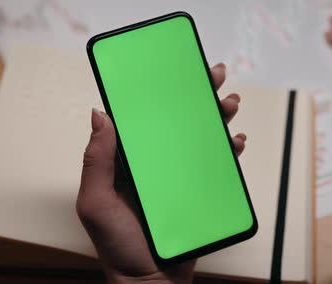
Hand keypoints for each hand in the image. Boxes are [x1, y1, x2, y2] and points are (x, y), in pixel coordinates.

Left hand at [76, 63, 245, 283]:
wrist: (151, 282)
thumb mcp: (96, 203)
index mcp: (127, 161)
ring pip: (199, 137)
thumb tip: (99, 114)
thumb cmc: (117, 247)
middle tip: (211, 74)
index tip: (172, 68)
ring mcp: (176, 177)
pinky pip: (215, 166)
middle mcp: (152, 163)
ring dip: (215, 116)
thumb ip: (96, 161)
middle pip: (176, 120)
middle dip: (195, 94)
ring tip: (228, 103)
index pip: (143, 117)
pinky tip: (235, 141)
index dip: (158, 91)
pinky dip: (227, 150)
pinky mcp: (196, 191)